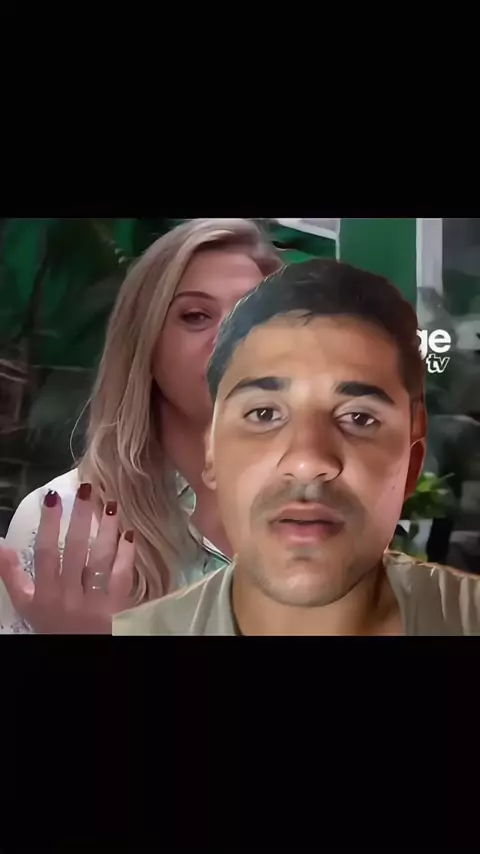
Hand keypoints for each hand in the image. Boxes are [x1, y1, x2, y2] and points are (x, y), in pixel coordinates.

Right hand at [0, 483, 134, 633]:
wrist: (78, 656)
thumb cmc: (50, 625)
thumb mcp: (25, 604)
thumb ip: (11, 574)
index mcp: (44, 593)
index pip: (45, 552)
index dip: (49, 524)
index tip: (54, 497)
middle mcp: (67, 596)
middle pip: (75, 550)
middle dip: (81, 517)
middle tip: (87, 490)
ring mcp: (93, 603)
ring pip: (101, 560)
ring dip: (107, 530)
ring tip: (111, 505)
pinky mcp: (116, 609)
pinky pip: (122, 577)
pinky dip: (126, 555)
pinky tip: (129, 534)